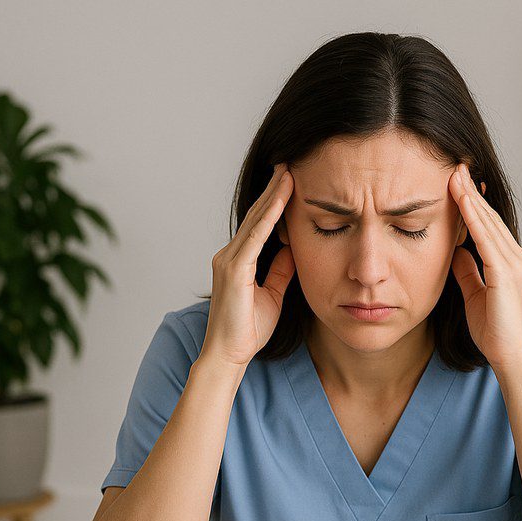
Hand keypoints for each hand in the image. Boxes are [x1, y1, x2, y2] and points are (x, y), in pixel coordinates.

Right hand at [201, 162, 295, 368]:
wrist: (229, 354)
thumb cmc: (247, 330)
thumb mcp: (273, 294)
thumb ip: (280, 270)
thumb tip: (293, 249)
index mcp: (238, 261)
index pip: (259, 225)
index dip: (274, 203)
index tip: (290, 181)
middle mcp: (229, 255)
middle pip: (255, 215)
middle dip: (273, 189)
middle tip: (289, 164)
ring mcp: (228, 261)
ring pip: (255, 221)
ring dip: (273, 195)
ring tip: (288, 172)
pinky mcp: (233, 270)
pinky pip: (255, 238)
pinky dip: (269, 218)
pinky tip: (281, 200)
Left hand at [448, 162, 521, 371]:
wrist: (510, 356)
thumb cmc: (494, 333)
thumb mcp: (475, 296)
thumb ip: (468, 272)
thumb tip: (456, 251)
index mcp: (511, 264)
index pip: (489, 227)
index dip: (473, 205)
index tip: (458, 183)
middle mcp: (518, 259)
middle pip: (490, 218)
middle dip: (471, 192)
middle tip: (455, 167)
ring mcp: (516, 264)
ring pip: (489, 223)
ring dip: (470, 197)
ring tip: (454, 174)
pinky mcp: (507, 272)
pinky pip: (487, 238)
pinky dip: (474, 217)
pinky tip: (462, 200)